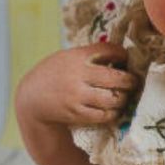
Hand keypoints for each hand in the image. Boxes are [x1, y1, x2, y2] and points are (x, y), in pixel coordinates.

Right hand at [16, 43, 138, 127]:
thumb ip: (88, 56)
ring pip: (113, 98)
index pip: (108, 50)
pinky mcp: (76, 113)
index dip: (122, 54)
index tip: (126, 58)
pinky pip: (103, 115)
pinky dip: (112, 112)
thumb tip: (119, 55)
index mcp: (76, 56)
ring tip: (123, 96)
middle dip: (130, 80)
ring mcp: (77, 95)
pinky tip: (113, 109)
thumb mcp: (66, 58)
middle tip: (133, 82)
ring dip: (123, 98)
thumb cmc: (53, 75)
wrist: (31, 99)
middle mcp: (78, 75)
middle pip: (116, 77)